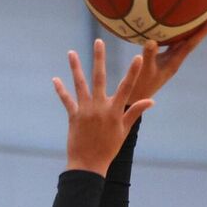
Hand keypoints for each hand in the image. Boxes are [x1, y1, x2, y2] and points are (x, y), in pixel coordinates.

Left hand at [53, 39, 151, 174]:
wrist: (89, 164)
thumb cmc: (109, 148)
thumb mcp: (125, 131)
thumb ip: (135, 113)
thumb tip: (151, 101)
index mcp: (114, 111)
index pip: (126, 88)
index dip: (133, 72)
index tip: (138, 57)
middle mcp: (99, 107)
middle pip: (100, 78)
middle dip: (99, 58)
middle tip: (98, 41)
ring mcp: (85, 111)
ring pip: (80, 85)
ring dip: (75, 68)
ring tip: (71, 52)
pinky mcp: (73, 116)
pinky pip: (66, 100)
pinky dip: (61, 90)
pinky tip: (55, 79)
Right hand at [119, 15, 206, 106]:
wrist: (136, 97)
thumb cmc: (141, 86)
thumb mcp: (145, 71)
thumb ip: (149, 56)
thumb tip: (152, 41)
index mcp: (174, 62)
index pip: (190, 45)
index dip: (202, 33)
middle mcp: (174, 59)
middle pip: (191, 41)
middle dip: (203, 29)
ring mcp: (168, 58)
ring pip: (181, 41)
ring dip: (190, 30)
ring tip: (198, 17)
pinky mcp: (161, 58)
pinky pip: (169, 42)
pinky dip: (172, 33)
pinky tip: (171, 25)